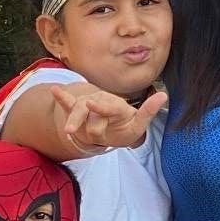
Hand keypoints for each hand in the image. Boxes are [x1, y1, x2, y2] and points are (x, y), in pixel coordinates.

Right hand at [51, 82, 169, 153]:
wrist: (109, 128)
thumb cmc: (123, 128)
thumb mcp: (137, 126)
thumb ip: (148, 112)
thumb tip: (164, 95)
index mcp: (116, 107)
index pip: (110, 107)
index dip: (101, 107)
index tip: (92, 105)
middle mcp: (100, 102)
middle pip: (90, 110)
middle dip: (83, 119)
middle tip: (75, 128)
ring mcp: (86, 105)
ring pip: (77, 111)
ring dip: (72, 119)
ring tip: (68, 130)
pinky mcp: (75, 110)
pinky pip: (67, 104)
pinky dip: (61, 97)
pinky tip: (55, 90)